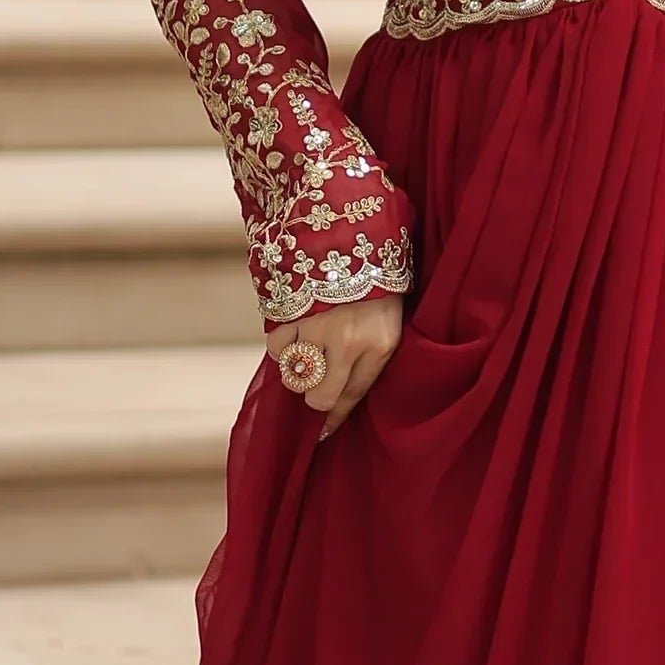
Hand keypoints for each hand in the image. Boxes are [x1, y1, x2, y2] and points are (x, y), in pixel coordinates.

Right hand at [264, 292, 402, 435]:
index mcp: (381, 345)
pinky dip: (280, 346)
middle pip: (320, 396)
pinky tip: (291, 332)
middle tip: (314, 380)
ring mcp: (320, 327)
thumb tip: (336, 396)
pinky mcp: (295, 311)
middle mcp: (351, 341)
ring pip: (295, 374)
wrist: (357, 233)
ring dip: (295, 368)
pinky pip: (276, 347)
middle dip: (314, 395)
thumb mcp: (387, 322)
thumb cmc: (376, 284)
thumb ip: (368, 356)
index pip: (354, 395)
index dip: (336, 417)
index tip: (324, 431)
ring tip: (304, 350)